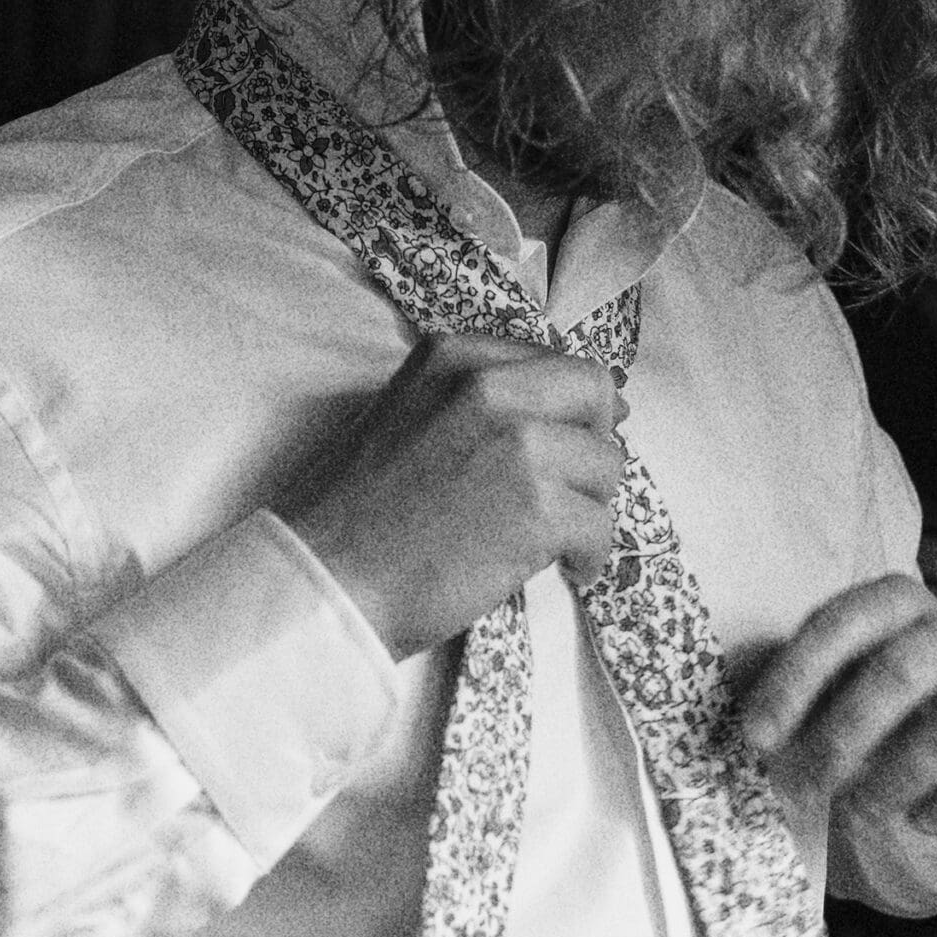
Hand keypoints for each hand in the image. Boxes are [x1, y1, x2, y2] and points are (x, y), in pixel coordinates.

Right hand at [275, 334, 626, 663]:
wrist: (331, 578)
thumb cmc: (357, 514)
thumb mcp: (406, 415)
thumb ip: (472, 402)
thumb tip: (556, 414)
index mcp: (455, 358)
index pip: (554, 362)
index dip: (576, 406)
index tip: (578, 439)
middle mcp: (493, 387)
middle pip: (594, 396)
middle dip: (594, 444)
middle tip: (577, 491)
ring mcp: (520, 445)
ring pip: (605, 466)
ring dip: (590, 506)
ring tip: (559, 541)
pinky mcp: (539, 508)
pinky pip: (601, 526)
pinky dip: (590, 555)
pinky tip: (568, 570)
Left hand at [739, 574, 936, 833]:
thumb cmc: (889, 695)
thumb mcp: (840, 675)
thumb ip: (790, 692)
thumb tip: (737, 731)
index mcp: (895, 603)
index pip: (840, 625)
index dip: (794, 681)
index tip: (757, 738)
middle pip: (897, 675)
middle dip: (841, 741)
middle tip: (806, 789)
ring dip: (893, 782)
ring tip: (860, 814)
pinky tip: (920, 820)